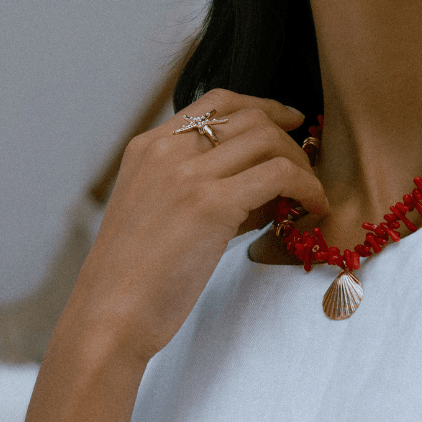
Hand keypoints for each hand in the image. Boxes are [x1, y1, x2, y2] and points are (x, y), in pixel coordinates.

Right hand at [65, 89, 328, 362]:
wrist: (107, 319)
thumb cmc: (136, 279)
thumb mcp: (159, 212)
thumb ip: (205, 186)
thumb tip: (268, 180)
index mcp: (148, 148)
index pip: (215, 101)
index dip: (261, 106)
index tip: (289, 121)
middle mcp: (166, 151)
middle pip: (249, 117)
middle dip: (287, 139)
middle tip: (305, 168)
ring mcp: (188, 174)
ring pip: (267, 139)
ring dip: (300, 163)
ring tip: (309, 192)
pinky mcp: (211, 203)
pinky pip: (279, 175)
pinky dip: (307, 186)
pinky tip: (314, 206)